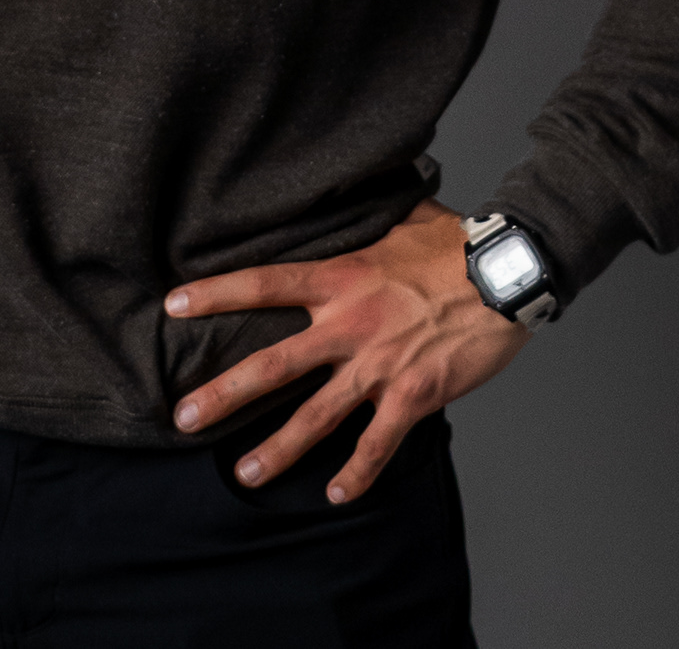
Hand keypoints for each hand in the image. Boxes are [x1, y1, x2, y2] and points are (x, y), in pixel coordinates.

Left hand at [162, 198, 526, 501]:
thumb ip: (364, 216)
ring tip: (244, 474)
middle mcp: (349, 325)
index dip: (216, 294)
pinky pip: (376, 444)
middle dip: (224, 394)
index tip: (173, 305)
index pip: (264, 284)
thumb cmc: (454, 244)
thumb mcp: (399, 218)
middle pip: (273, 364)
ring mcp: (379, 365)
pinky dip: (356, 473)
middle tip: (183, 418)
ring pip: (316, 416)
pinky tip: (336, 495)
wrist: (505, 275)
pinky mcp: (412, 396)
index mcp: (340, 278)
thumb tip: (350, 183)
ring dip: (277, 450)